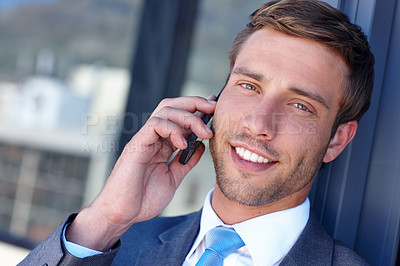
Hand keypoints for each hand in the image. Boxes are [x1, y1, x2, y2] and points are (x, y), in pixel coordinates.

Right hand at [66, 96, 215, 250]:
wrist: (122, 215)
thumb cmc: (143, 199)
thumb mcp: (173, 178)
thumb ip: (186, 162)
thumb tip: (200, 146)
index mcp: (161, 144)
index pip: (179, 117)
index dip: (197, 109)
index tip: (215, 109)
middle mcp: (153, 138)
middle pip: (172, 106)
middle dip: (195, 103)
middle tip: (213, 109)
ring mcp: (144, 140)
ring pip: (165, 111)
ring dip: (189, 117)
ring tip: (204, 133)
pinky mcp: (137, 145)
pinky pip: (155, 125)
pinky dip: (173, 129)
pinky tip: (182, 143)